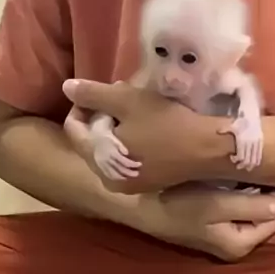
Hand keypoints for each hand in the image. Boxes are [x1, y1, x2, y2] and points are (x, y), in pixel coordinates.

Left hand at [63, 79, 230, 191]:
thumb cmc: (166, 124)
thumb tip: (66, 88)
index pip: (74, 130)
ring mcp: (129, 185)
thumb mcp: (127, 101)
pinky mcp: (147, 184)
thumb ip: (93, 94)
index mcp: (100, 162)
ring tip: (135, 110)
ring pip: (110, 150)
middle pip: (91, 142)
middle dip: (101, 117)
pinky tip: (146, 128)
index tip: (102, 91)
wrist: (208, 150)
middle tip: (121, 98)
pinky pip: (127, 159)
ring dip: (116, 128)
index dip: (81, 105)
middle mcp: (110, 180)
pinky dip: (130, 142)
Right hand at [132, 186, 274, 260]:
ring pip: (247, 208)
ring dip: (242, 190)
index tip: (255, 174)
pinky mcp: (208, 224)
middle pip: (262, 214)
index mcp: (239, 246)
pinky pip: (231, 206)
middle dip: (257, 193)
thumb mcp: (216, 205)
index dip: (270, 194)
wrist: (135, 204)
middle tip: (242, 172)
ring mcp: (220, 236)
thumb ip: (252, 207)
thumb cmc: (175, 204)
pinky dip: (228, 192)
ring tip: (229, 173)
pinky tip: (217, 180)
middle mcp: (233, 246)